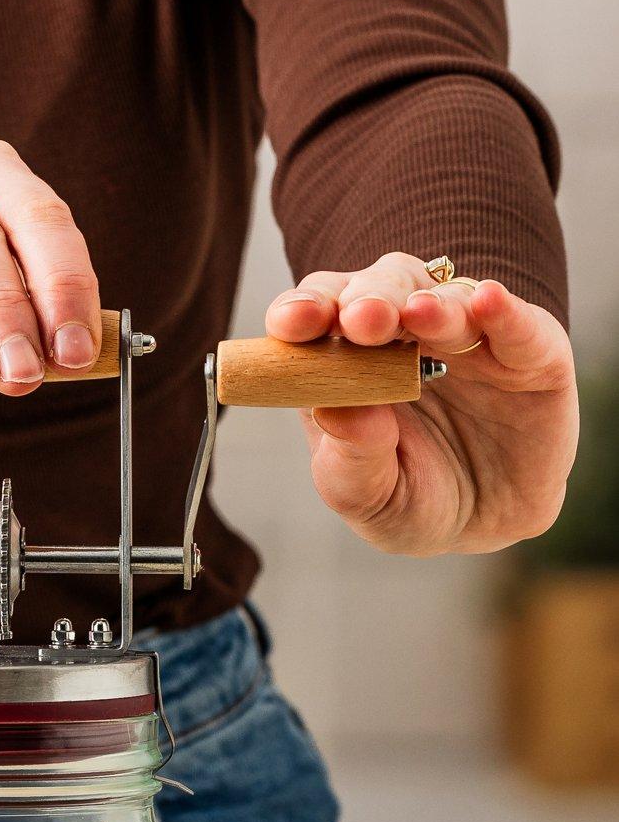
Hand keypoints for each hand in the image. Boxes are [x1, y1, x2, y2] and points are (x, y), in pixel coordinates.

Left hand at [265, 252, 577, 554]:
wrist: (488, 531)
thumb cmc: (410, 501)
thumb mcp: (368, 496)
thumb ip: (350, 456)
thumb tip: (337, 410)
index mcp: (347, 357)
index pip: (316, 314)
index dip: (302, 311)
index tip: (291, 325)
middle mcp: (404, 332)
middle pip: (378, 290)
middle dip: (367, 299)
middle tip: (360, 320)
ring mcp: (468, 337)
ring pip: (445, 297)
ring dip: (430, 304)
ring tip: (418, 315)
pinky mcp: (531, 352)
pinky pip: (518, 323)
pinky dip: (503, 310)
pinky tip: (488, 302)